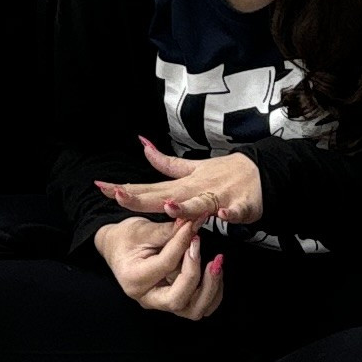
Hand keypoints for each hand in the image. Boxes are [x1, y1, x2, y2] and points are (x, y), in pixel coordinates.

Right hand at [97, 212, 225, 320]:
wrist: (118, 249)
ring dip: (210, 289)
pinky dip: (212, 293)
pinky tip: (215, 272)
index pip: (165, 265)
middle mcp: (147, 297)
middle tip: (210, 255)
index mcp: (134, 278)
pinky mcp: (174, 302)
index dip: (183, 244)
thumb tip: (194, 222)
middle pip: (178, 300)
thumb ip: (169, 230)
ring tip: (217, 264)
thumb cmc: (126, 238)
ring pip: (193, 311)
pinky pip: (199, 307)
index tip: (194, 226)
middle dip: (197, 276)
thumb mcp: (142, 229)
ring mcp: (161, 304)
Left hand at [100, 140, 264, 227]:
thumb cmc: (224, 173)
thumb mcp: (192, 168)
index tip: (100, 187)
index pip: (149, 188)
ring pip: (201, 203)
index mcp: (183, 185)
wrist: (261, 172)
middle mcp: (197, 189)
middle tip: (118, 196)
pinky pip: (237, 211)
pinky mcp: (242, 205)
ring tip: (169, 207)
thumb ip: (166, 162)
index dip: (125, 189)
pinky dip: (232, 214)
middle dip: (142, 198)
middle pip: (166, 196)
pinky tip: (224, 217)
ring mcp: (219, 196)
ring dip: (186, 206)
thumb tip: (142, 144)